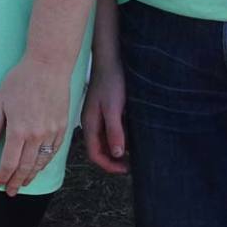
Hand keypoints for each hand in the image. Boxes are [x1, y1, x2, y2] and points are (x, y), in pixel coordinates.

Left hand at [0, 55, 70, 196]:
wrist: (49, 65)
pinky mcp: (63, 127)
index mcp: (19, 130)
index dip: (2, 176)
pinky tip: (38, 167)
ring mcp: (52, 132)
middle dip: (16, 182)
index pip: (9, 162)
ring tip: (23, 183)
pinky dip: (45, 163)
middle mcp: (37, 135)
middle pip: (25, 167)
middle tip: (10, 192)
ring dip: (31, 176)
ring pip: (41, 162)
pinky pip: (54, 152)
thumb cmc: (21, 80)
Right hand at [81, 57, 128, 173]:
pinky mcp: (108, 109)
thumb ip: (114, 131)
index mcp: (90, 124)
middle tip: (133, 163)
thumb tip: (117, 154)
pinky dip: (123, 135)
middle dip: (115, 159)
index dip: (109, 166)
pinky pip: (113, 128)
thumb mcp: (114, 108)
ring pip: (108, 140)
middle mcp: (93, 122)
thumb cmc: (111, 80)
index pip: (95, 154)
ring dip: (120, 147)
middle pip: (101, 149)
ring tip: (137, 149)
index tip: (126, 169)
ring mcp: (99, 116)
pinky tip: (135, 133)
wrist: (112, 57)